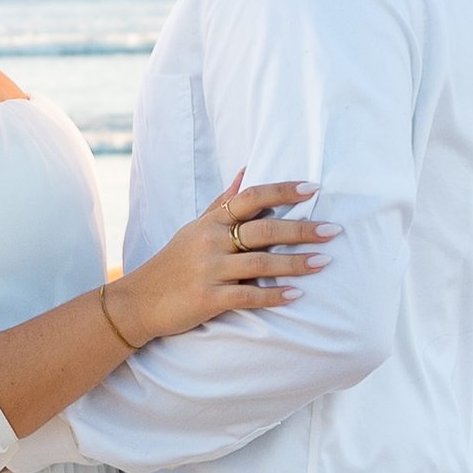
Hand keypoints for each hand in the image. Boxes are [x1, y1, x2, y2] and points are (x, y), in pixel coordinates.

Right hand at [105, 178, 331, 347]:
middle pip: (263, 230)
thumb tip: (246, 171)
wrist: (139, 301)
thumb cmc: (173, 263)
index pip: (251, 197)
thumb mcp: (194, 228)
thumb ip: (222, 203)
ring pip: (261, 264)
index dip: (283, 191)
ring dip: (295, 263)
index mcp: (211, 222)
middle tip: (333, 230)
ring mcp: (209, 271)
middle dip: (301, 229)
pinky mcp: (208, 299)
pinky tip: (296, 295)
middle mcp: (210, 242)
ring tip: (324, 262)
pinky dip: (274, 296)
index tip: (313, 189)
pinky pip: (248, 297)